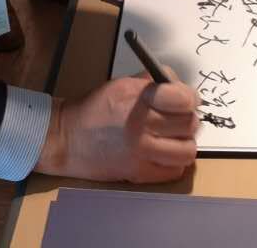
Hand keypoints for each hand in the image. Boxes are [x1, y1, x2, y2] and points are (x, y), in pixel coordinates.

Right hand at [35, 74, 197, 182]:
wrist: (68, 139)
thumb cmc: (95, 109)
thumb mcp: (123, 84)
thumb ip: (153, 82)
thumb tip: (180, 88)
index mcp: (137, 99)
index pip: (183, 99)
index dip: (189, 98)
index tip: (184, 100)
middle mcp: (141, 126)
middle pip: (189, 124)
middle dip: (186, 118)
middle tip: (176, 118)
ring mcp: (142, 153)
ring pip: (188, 150)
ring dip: (184, 143)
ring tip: (172, 138)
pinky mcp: (140, 174)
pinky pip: (176, 170)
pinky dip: (174, 162)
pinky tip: (162, 153)